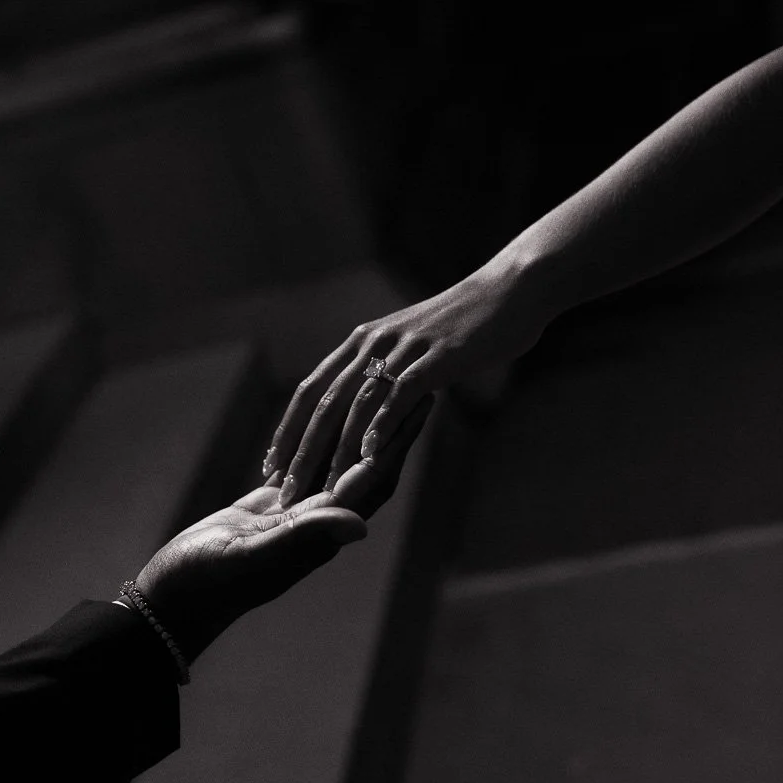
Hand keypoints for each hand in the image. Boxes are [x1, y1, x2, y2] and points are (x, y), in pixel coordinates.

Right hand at [134, 394, 434, 660]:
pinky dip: (319, 442)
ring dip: (360, 430)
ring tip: (377, 394)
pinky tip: (325, 421)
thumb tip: (361, 526)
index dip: (399, 439)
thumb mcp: (255, 556)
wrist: (174, 600)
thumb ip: (304, 538)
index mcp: (322, 531)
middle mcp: (317, 523)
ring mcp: (293, 517)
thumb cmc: (208, 582)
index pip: (373, 476)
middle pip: (366, 466)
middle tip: (415, 383)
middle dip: (391, 427)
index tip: (422, 401)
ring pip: (337, 464)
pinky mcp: (268, 511)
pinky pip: (304, 469)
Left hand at [262, 265, 547, 506]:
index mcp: (363, 340)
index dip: (288, 429)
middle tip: (285, 491)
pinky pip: (399, 396)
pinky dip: (381, 426)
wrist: (511, 291)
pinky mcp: (436, 358)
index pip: (310, 389)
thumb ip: (388, 371)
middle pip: (324, 402)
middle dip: (301, 451)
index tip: (271, 466)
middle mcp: (374, 343)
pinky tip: (370, 457)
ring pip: (356, 405)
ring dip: (336, 451)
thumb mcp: (413, 344)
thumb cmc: (467, 324)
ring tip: (324, 489)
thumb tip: (369, 407)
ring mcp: (404, 349)